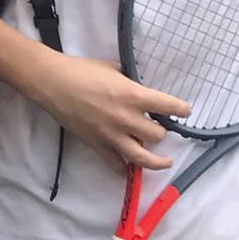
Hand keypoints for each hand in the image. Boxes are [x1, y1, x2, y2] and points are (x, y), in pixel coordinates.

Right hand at [31, 54, 188, 173]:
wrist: (52, 82)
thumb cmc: (82, 70)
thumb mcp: (114, 69)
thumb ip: (130, 81)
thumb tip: (139, 86)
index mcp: (133, 95)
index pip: (169, 106)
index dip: (182, 110)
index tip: (186, 112)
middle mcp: (126, 118)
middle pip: (158, 135)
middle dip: (161, 132)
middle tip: (158, 128)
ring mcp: (111, 134)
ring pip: (142, 157)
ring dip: (156, 162)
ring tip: (165, 163)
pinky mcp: (96, 144)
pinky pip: (115, 164)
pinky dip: (124, 169)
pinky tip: (129, 171)